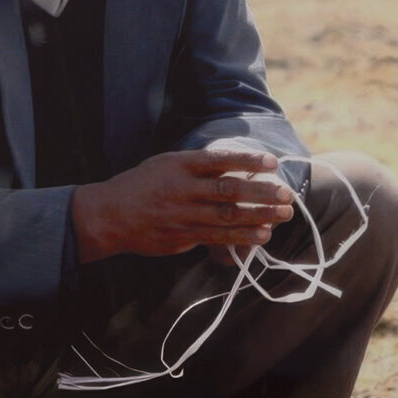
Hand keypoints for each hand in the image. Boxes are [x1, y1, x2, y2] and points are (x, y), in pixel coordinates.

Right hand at [71, 148, 294, 262]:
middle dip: (262, 193)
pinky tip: (263, 234)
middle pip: (229, 190)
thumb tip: (236, 168)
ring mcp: (183, 216)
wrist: (110, 216)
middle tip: (287, 194)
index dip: (247, 160)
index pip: (219, 160)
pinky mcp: (182, 237)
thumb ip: (197, 166)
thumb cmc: (142, 186)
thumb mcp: (165, 164)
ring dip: (259, 216)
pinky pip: (218, 237)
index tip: (271, 162)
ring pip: (227, 216)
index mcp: (179, 166)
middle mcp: (183, 190)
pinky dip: (243, 236)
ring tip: (284, 215)